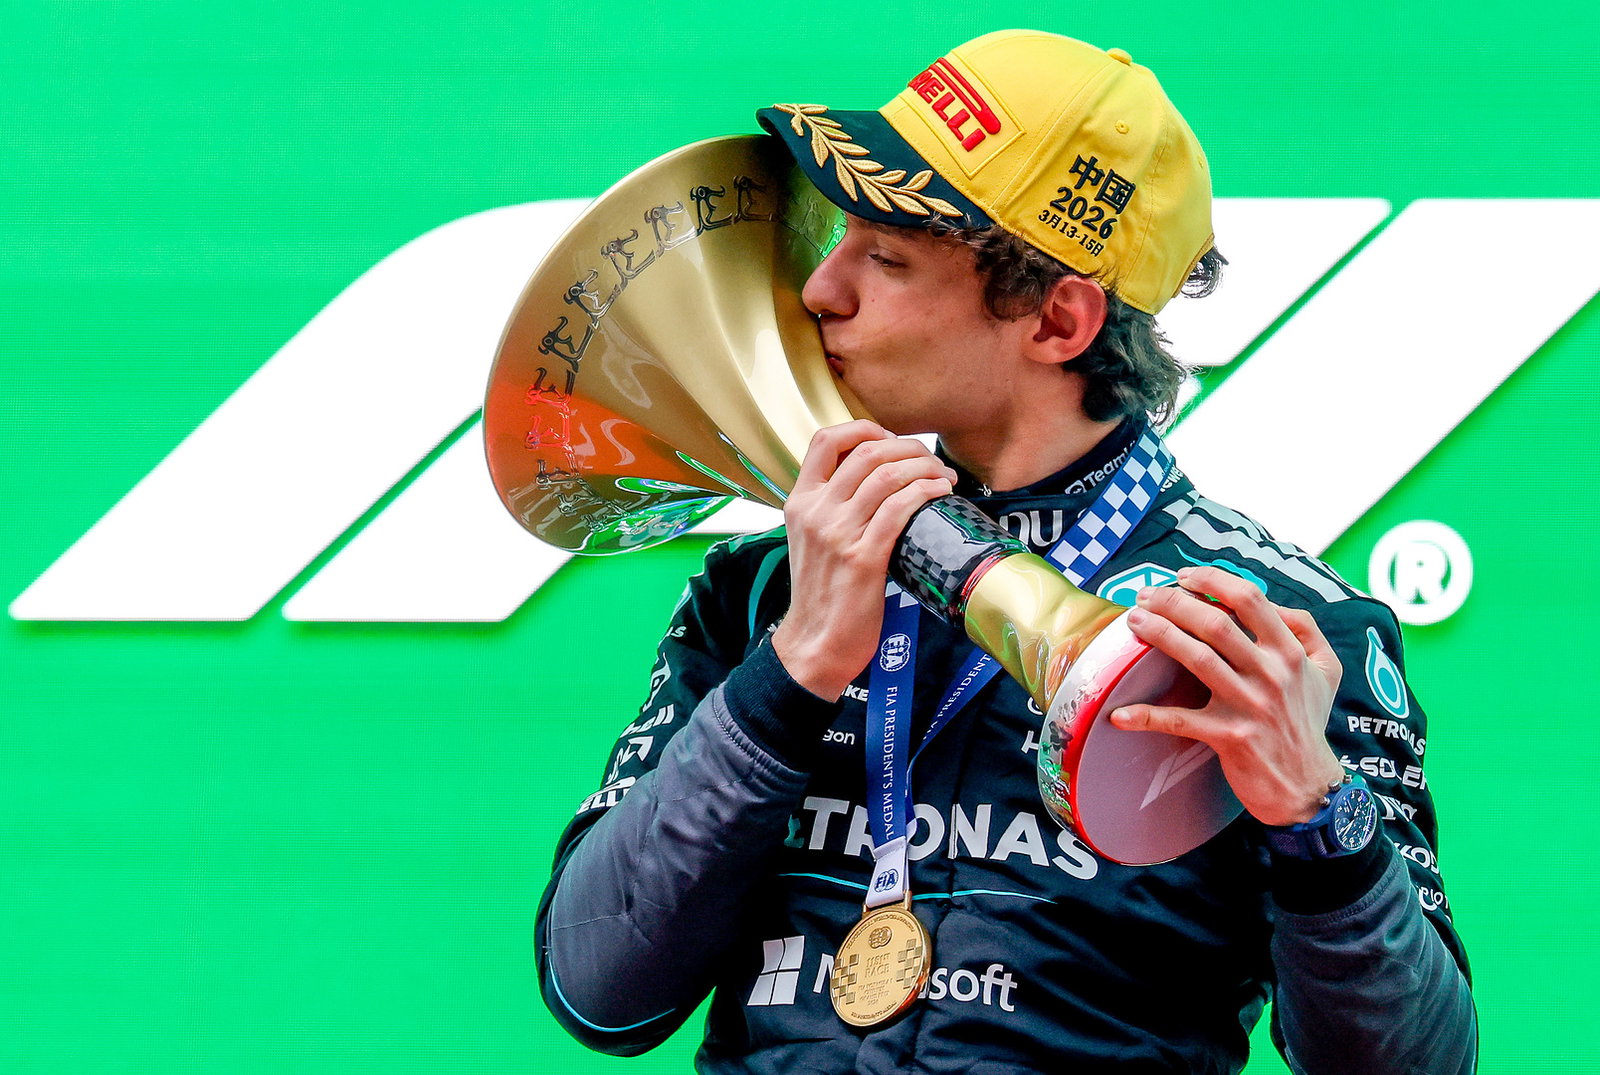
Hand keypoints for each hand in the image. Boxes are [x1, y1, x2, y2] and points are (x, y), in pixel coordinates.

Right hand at [770, 421, 956, 700]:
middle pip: (866, 452)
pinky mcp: (863, 558)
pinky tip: (940, 493)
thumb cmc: (821, 593)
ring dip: (925, 468)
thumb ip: (831, 508)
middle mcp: (815, 511)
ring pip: (887, 476)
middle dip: (908, 447)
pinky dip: (925, 492)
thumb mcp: (812, 540)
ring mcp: (837, 534)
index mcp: (799, 502)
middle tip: (931, 459)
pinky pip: (898, 509)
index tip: (890, 437)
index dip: (863, 427)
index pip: (825, 440)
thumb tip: (874, 481)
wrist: (814, 643)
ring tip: (943, 476)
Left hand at [1108, 565, 1345, 826]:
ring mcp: (1250, 705)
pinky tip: (1119, 714)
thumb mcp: (1326, 669)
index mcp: (1290, 652)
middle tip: (1144, 596)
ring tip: (1133, 623)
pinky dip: (1147, 717)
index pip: (1249, 599)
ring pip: (1198, 659)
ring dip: (1160, 635)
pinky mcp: (1230, 737)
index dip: (1213, 580)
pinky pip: (1181, 721)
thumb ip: (1305, 628)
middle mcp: (1272, 674)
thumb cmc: (1308, 721)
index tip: (1182, 576)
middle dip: (1174, 603)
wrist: (1309, 787)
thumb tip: (1269, 602)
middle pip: (1216, 624)